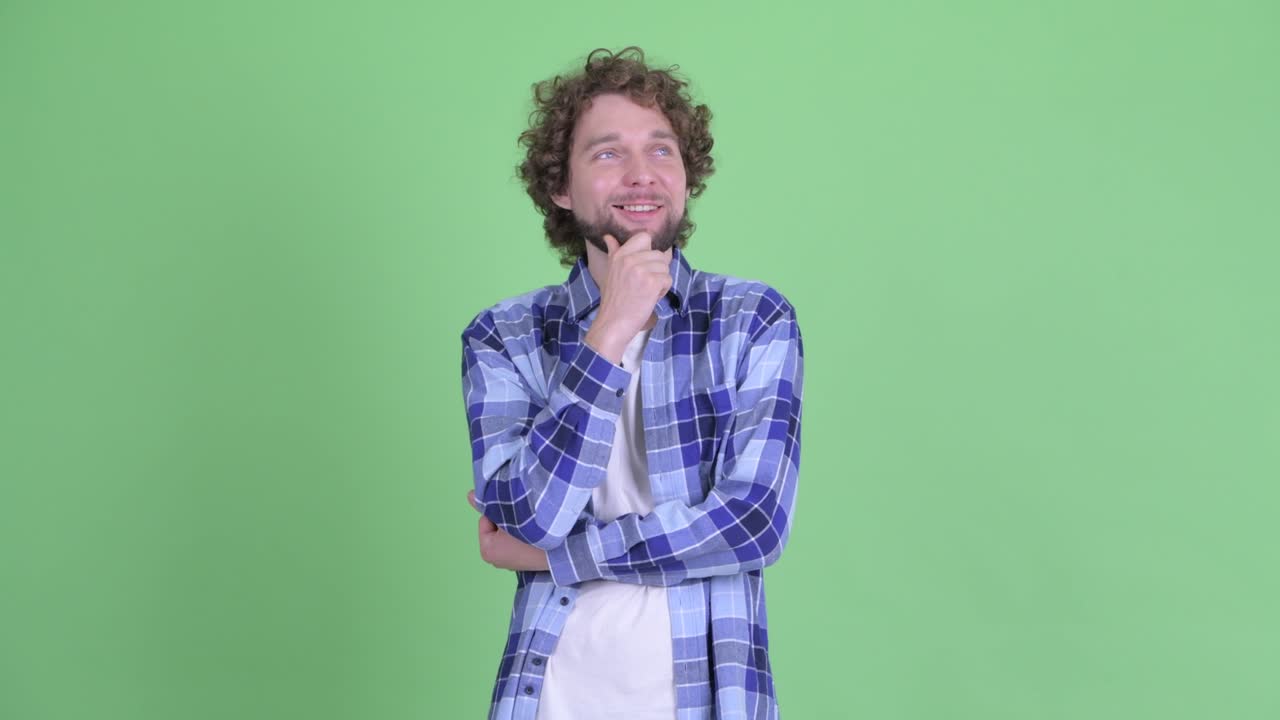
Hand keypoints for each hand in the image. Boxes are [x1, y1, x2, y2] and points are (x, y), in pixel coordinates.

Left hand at [466, 490, 549, 571]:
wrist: (563, 548)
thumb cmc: (531, 531)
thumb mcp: (507, 513)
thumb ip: (488, 504)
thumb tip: (468, 495)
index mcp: (487, 551)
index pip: (486, 519)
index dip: (500, 511)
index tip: (514, 511)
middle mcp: (497, 561)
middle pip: (498, 528)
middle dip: (508, 520)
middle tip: (523, 517)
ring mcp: (512, 564)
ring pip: (509, 534)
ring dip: (518, 526)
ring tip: (530, 524)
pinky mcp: (526, 563)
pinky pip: (520, 543)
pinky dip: (526, 536)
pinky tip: (535, 533)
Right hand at [584, 232, 671, 363]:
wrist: (612, 323)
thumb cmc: (613, 300)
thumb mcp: (611, 272)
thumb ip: (614, 252)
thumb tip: (608, 236)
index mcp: (620, 255)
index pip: (644, 237)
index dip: (648, 252)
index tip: (642, 265)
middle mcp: (630, 260)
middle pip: (659, 255)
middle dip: (656, 270)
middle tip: (643, 285)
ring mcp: (641, 270)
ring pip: (665, 268)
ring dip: (660, 281)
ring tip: (646, 292)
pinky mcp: (652, 283)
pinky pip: (668, 280)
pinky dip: (663, 291)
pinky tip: (650, 298)